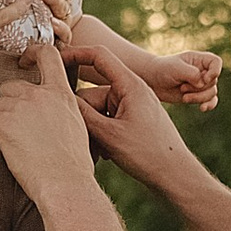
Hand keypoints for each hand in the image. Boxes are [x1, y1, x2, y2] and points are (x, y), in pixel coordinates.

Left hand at [0, 41, 99, 196]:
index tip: (23, 60)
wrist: (65, 184)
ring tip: (9, 145)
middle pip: (10, 86)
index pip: (47, 54)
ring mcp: (19, 106)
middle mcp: (39, 94)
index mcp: (61, 93)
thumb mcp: (76, 125)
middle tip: (17, 132)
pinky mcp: (2, 122)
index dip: (32, 52)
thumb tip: (49, 113)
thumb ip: (60, 108)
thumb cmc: (72, 165)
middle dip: (8, 107)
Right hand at [66, 52, 203, 197]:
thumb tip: (60, 99)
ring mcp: (133, 106)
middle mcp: (132, 91)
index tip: (54, 59)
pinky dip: (103, 135)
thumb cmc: (149, 154)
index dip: (75, 54)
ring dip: (93, 130)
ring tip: (99, 153)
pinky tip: (106, 155)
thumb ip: (82, 114)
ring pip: (98, 111)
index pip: (99, 56)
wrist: (176, 176)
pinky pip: (108, 120)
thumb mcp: (109, 134)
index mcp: (130, 85)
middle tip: (84, 140)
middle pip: (93, 93)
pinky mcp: (133, 120)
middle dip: (84, 116)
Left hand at [142, 46, 221, 109]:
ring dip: (198, 97)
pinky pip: (211, 101)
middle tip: (182, 87)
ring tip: (184, 96)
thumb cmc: (163, 70)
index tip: (203, 79)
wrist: (153, 82)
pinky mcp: (198, 95)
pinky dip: (208, 105)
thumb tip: (202, 84)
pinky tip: (202, 108)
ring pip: (212, 93)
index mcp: (199, 59)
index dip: (214, 72)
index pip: (216, 62)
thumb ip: (191, 73)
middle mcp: (203, 71)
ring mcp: (201, 83)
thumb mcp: (175, 68)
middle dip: (199, 88)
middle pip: (213, 81)